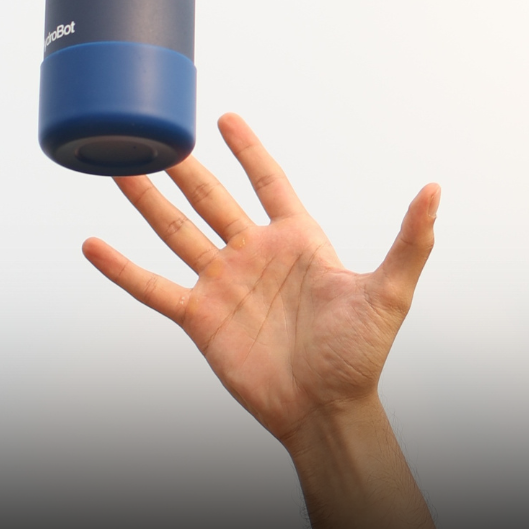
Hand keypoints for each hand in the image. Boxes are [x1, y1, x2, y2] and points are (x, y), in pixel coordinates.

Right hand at [82, 113, 439, 448]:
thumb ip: (410, 240)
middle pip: (211, 197)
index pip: (268, 181)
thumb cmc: (360, 353)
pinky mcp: (199, 317)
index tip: (225, 118)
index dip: (248, 150)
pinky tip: (93, 245)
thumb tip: (435, 190)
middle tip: (157, 131)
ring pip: (176, 230)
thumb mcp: (389, 291)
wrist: (326, 410)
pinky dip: (122, 268)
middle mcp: (253, 253)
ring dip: (147, 201)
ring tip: (119, 168)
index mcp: (295, 239)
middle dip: (185, 165)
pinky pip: (154, 287)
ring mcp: (223, 282)